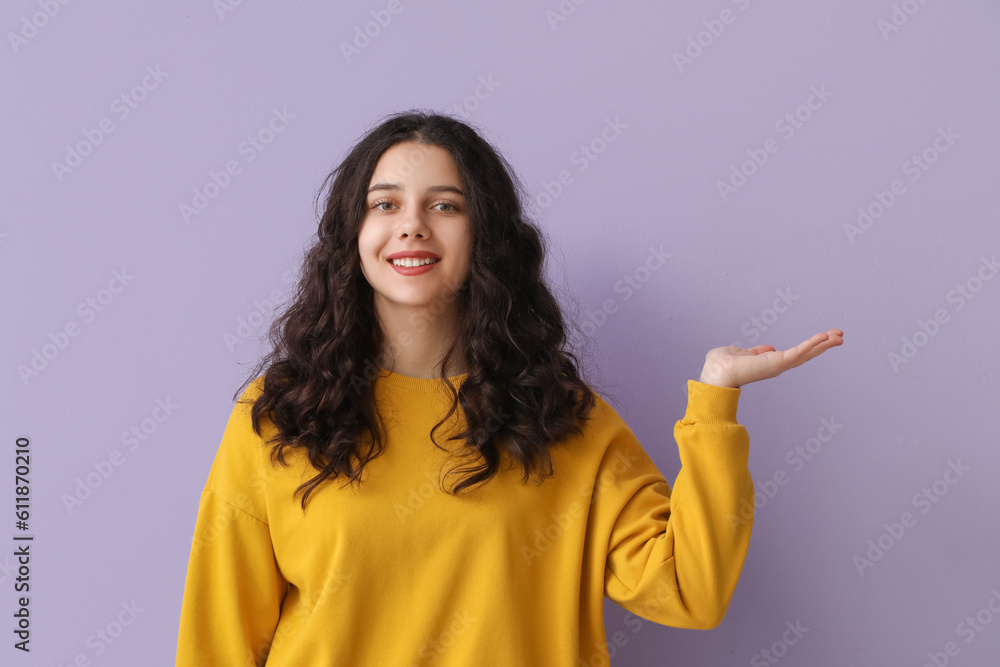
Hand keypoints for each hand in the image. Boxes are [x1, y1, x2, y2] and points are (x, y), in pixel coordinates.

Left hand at [698, 329, 843, 387]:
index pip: (796, 354)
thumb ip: (757, 352)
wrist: (717, 372)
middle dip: (823, 345)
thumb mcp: (743, 353)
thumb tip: (768, 348)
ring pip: (807, 353)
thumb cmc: (722, 364)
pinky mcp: (778, 362)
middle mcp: (778, 365)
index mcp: (770, 363)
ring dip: (824, 344)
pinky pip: (799, 351)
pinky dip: (813, 344)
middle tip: (840, 336)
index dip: (810, 347)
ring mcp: (779, 365)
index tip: (823, 337)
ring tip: (840, 336)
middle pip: (806, 354)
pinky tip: (825, 337)